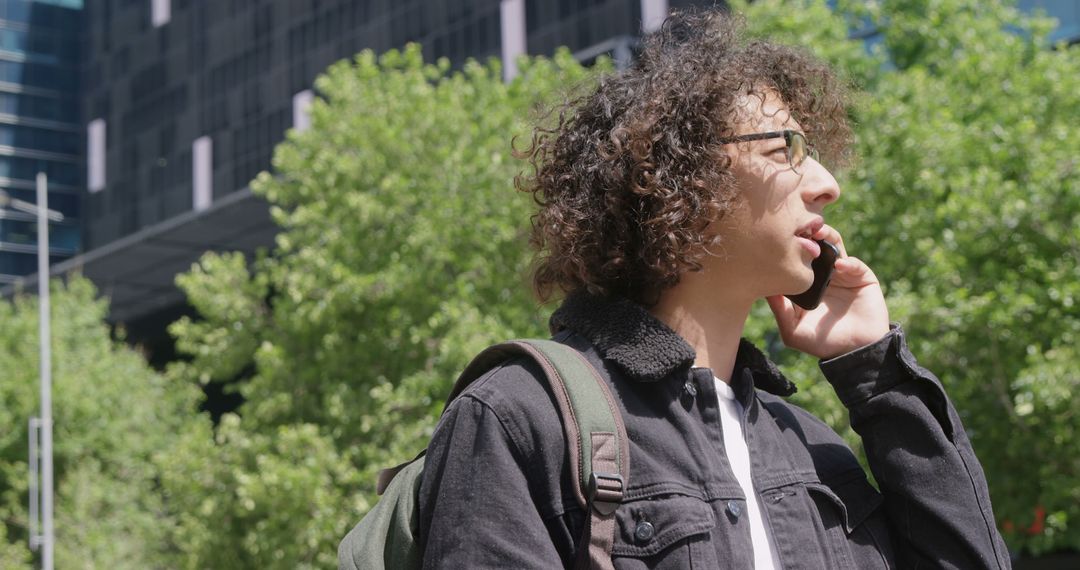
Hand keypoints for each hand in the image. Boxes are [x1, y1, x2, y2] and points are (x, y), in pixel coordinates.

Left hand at [765, 224, 889, 359]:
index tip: (780, 239)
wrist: (856, 351)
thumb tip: (765, 290)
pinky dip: (848, 262)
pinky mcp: (861, 277)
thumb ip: (780, 312)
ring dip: (828, 237)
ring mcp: (842, 274)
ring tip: (819, 234)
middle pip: (814, 247)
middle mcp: (822, 275)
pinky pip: (854, 264)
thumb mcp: (793, 331)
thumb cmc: (822, 343)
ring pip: (834, 247)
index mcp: (805, 284)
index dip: (789, 248)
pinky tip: (840, 266)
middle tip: (800, 228)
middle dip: (807, 235)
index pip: (795, 260)